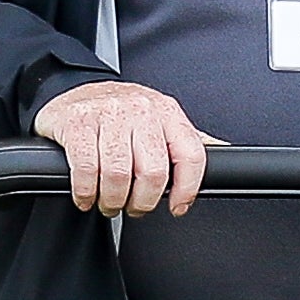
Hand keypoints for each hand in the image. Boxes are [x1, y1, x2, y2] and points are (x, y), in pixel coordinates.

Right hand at [35, 78, 213, 215]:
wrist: (73, 92)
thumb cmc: (119, 114)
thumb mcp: (159, 121)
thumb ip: (187, 140)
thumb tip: (225, 153)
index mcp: (167, 111)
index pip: (191, 154)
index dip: (187, 189)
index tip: (177, 206)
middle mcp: (140, 109)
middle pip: (153, 171)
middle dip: (142, 202)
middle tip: (133, 207)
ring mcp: (108, 114)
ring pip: (118, 175)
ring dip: (112, 201)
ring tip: (109, 202)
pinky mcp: (77, 123)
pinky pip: (87, 170)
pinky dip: (87, 193)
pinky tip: (87, 195)